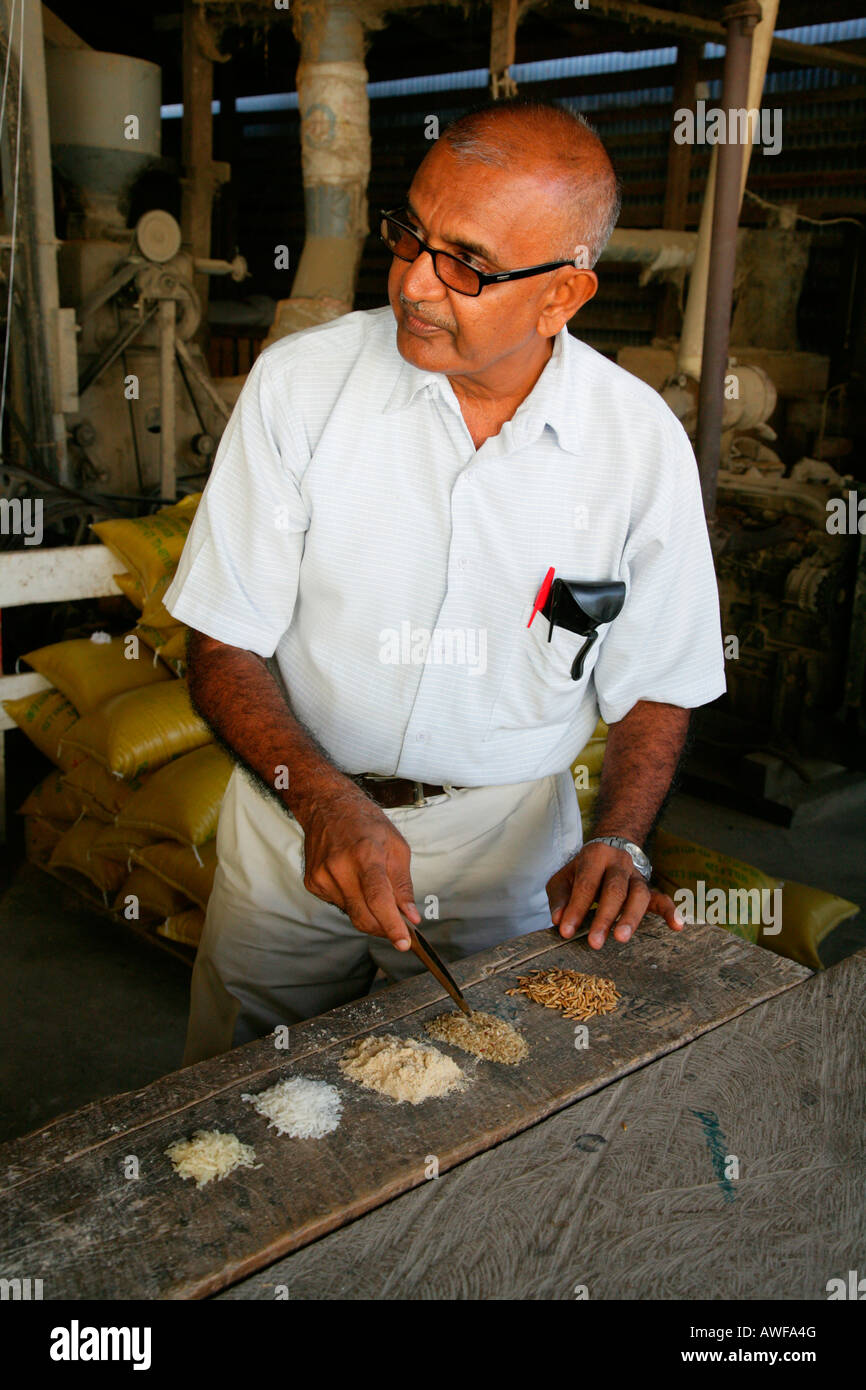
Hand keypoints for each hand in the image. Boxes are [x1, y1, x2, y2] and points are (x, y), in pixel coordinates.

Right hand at [297, 787, 420, 949]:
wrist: (327, 806)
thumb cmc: (365, 823)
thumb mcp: (397, 847)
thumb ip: (403, 885)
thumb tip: (411, 916)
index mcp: (365, 855)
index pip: (378, 899)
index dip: (392, 925)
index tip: (404, 943)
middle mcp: (340, 867)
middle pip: (363, 916)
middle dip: (383, 928)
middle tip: (399, 929)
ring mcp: (322, 876)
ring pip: (352, 913)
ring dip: (368, 910)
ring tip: (370, 883)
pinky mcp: (312, 883)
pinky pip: (339, 904)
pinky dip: (352, 900)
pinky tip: (352, 878)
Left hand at [546, 842, 683, 949]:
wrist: (610, 846)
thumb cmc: (583, 869)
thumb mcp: (564, 876)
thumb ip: (560, 897)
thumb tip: (559, 920)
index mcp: (595, 856)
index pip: (586, 884)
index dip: (576, 908)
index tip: (566, 931)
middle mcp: (619, 863)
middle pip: (614, 890)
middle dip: (604, 917)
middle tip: (595, 942)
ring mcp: (637, 876)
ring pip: (639, 895)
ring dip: (630, 918)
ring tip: (621, 938)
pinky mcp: (649, 888)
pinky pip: (662, 898)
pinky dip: (671, 911)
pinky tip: (677, 926)